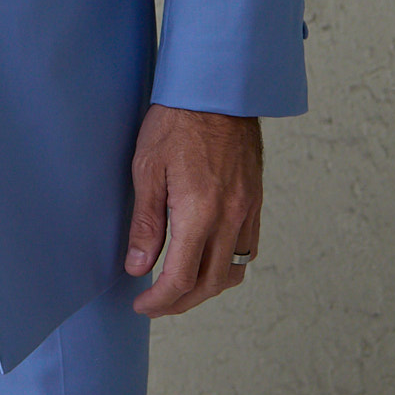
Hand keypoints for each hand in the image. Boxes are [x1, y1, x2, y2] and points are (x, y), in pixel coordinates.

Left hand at [124, 104, 262, 317]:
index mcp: (199, 212)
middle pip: (209, 284)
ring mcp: (248, 210)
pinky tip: (207, 258)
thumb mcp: (147, 169)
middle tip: (155, 303)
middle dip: (180, 302)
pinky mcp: (256, 200)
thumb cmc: (176, 122)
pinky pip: (249, 248)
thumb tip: (139, 267)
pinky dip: (228, 265)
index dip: (160, 301)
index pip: (181, 278)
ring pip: (233, 271)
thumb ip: (145, 223)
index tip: (142, 305)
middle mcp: (230, 217)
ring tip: (180, 286)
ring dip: (207, 288)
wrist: (216, 90)